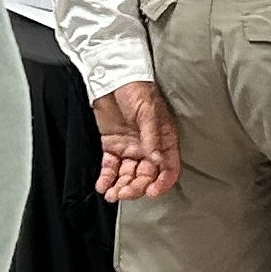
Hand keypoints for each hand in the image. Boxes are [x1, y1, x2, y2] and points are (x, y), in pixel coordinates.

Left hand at [91, 81, 180, 200]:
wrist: (113, 77)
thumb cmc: (137, 88)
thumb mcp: (148, 111)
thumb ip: (152, 137)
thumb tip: (156, 160)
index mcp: (164, 139)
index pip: (168, 167)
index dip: (162, 182)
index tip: (151, 191)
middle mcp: (148, 147)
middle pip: (146, 175)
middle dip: (136, 188)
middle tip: (125, 193)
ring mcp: (130, 148)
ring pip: (128, 175)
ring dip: (121, 187)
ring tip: (111, 194)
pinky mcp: (112, 146)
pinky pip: (111, 167)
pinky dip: (106, 178)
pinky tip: (102, 186)